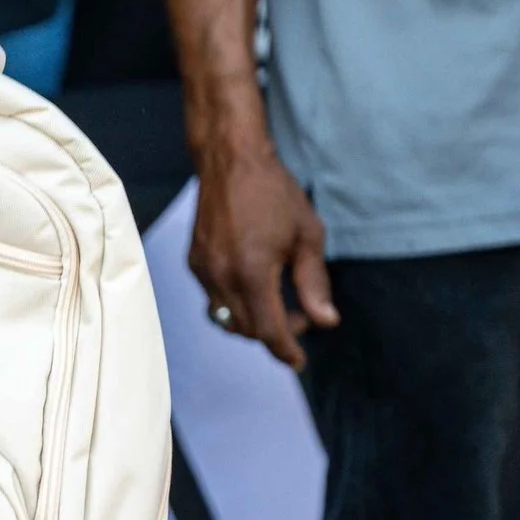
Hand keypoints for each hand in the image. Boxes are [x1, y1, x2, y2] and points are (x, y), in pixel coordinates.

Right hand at [189, 143, 337, 368]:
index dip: (286, 351)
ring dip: (253, 322)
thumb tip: (326, 320)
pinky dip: (235, 303)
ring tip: (277, 304)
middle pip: (246, 330)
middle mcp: (221, 277)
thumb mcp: (307, 236)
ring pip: (226, 318)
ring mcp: (203, 271)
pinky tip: (254, 283)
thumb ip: (314, 283)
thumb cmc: (273, 192)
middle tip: (301, 317)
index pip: (268, 331)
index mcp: (252, 272)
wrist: (230, 159)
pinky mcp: (194, 262)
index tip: (299, 361)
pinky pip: (214, 299)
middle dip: (274, 334)